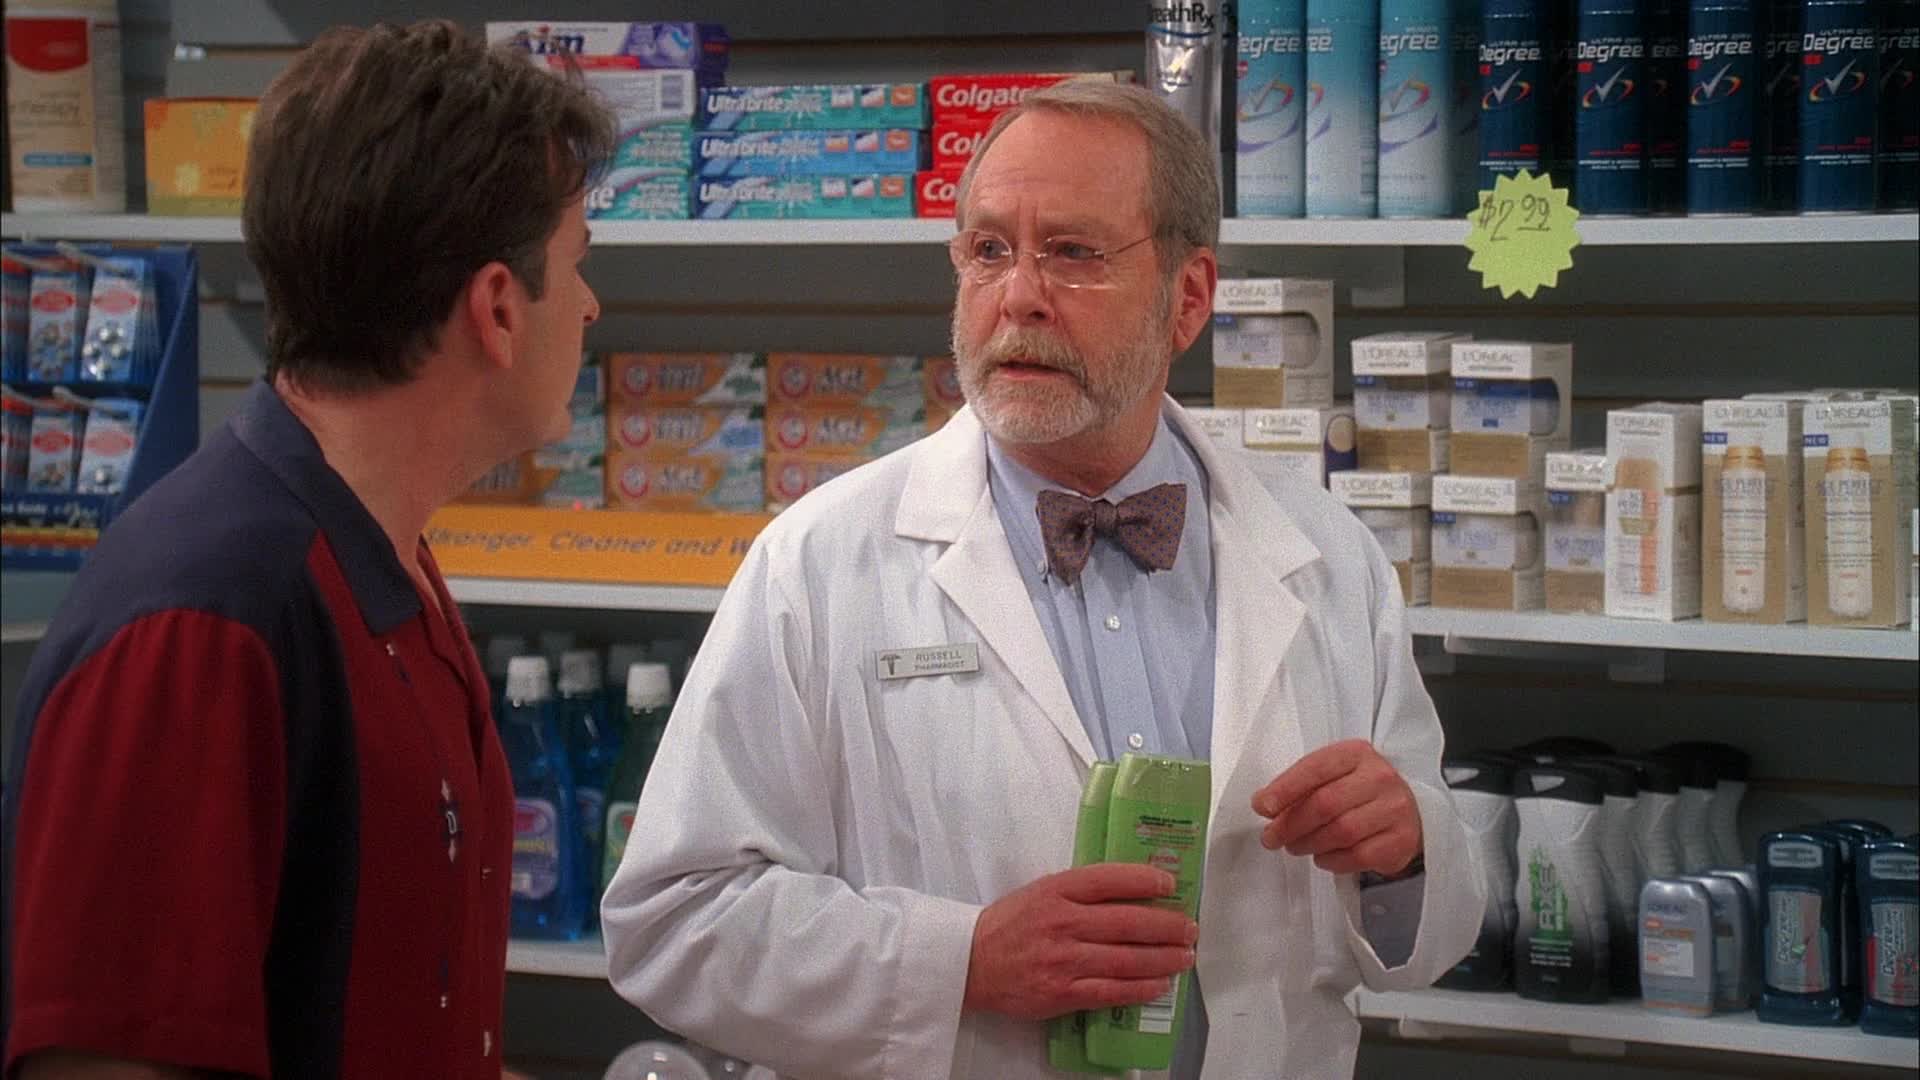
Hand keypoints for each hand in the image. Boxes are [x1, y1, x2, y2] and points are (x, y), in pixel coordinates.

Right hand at [962, 863, 1198, 1020]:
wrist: (970, 962)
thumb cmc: (1011, 924)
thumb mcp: (1042, 891)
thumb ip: (1081, 890)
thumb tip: (1133, 892)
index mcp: (1057, 891)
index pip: (1109, 880)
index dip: (1145, 881)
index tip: (1170, 885)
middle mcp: (1063, 923)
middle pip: (1128, 922)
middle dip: (1167, 926)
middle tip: (1190, 928)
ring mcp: (1063, 960)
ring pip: (1126, 959)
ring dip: (1163, 959)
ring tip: (1184, 956)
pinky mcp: (1061, 993)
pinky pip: (1110, 992)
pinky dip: (1140, 989)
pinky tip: (1159, 985)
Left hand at [1252, 740, 1422, 876]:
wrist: (1409, 810)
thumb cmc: (1360, 791)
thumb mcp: (1334, 775)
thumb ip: (1300, 785)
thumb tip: (1264, 805)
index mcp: (1357, 753)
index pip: (1315, 768)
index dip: (1285, 789)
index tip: (1263, 806)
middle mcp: (1379, 777)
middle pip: (1325, 804)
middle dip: (1291, 824)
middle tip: (1272, 837)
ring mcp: (1394, 809)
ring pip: (1341, 832)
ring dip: (1309, 844)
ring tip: (1295, 846)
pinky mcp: (1401, 840)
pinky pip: (1358, 856)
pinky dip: (1332, 860)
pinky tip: (1322, 857)